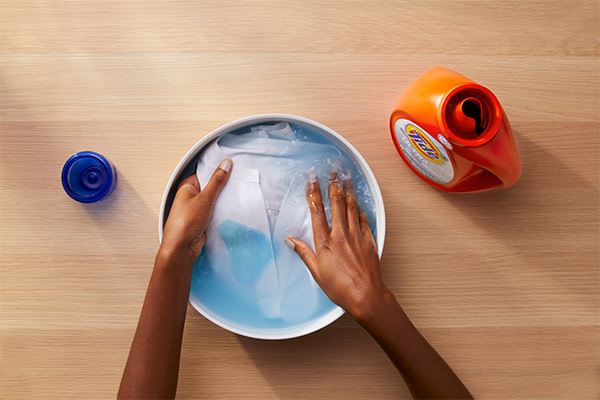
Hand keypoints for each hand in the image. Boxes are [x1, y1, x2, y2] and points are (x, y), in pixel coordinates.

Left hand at [161, 158, 231, 260]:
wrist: (182, 247)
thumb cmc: (184, 224)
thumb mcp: (205, 198)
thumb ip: (216, 181)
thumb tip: (224, 165)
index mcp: (187, 186)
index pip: (206, 173)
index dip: (218, 171)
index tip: (232, 169)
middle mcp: (191, 196)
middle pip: (211, 186)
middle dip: (222, 187)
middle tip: (235, 184)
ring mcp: (197, 208)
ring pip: (214, 200)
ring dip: (223, 200)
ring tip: (233, 198)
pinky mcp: (202, 219)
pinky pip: (215, 210)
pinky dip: (221, 210)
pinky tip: (228, 210)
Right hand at [286, 172, 388, 318]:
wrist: (365, 295)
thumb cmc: (340, 288)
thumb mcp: (317, 272)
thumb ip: (304, 253)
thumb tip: (291, 241)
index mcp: (324, 243)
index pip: (317, 211)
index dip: (314, 193)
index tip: (312, 181)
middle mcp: (340, 235)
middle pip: (336, 203)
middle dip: (333, 184)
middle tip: (332, 171)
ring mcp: (356, 236)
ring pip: (351, 207)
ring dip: (347, 191)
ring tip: (345, 178)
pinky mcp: (368, 240)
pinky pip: (363, 219)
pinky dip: (359, 209)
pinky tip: (357, 203)